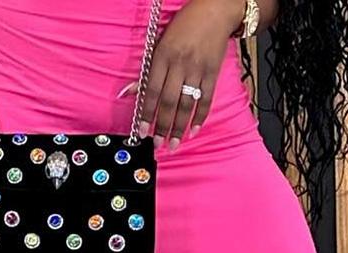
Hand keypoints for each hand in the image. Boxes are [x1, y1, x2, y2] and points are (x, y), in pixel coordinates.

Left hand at [134, 0, 244, 149]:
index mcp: (164, 55)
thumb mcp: (160, 41)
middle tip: (158, 144)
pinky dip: (200, 117)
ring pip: (187, 105)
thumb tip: (132, 91)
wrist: (215, 11)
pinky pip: (206, 100)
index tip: (143, 131)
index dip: (147, 113)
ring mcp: (198, 70)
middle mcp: (180, 64)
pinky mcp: (213, 73)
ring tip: (174, 144)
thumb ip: (148, 68)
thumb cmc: (185, 25)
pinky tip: (194, 130)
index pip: (153, 91)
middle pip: (170, 102)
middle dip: (163, 127)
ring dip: (180, 128)